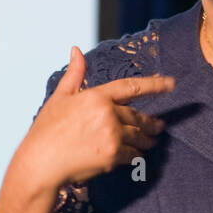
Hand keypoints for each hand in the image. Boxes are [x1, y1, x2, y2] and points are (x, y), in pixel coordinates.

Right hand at [18, 45, 174, 190]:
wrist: (40, 163)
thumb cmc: (47, 130)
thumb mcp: (60, 97)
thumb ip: (74, 74)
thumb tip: (76, 49)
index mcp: (96, 96)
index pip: (132, 87)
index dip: (155, 85)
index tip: (171, 84)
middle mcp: (107, 113)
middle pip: (138, 116)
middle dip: (151, 122)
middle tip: (159, 126)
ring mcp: (112, 135)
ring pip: (139, 136)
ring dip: (147, 140)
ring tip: (151, 141)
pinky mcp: (113, 155)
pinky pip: (133, 154)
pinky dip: (135, 155)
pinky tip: (135, 156)